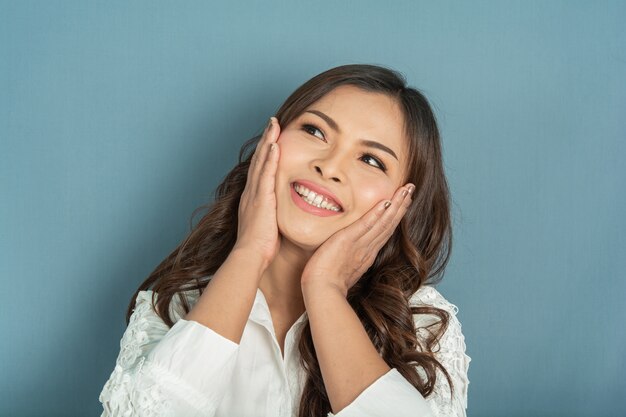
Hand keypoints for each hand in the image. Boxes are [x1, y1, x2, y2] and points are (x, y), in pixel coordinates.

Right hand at [232, 117, 281, 265]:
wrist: (250, 256)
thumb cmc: (260, 248)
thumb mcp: (267, 227)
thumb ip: (273, 217)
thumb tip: (280, 217)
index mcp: (253, 199)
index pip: (260, 170)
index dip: (265, 153)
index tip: (272, 139)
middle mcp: (251, 192)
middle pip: (259, 160)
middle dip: (266, 140)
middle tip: (272, 123)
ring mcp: (255, 194)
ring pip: (261, 162)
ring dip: (268, 141)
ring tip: (274, 125)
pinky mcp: (261, 198)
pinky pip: (266, 174)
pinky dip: (270, 158)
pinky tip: (275, 144)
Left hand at [301, 183, 414, 296]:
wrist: (321, 291)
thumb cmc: (326, 283)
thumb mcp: (342, 269)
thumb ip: (348, 259)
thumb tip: (346, 254)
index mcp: (366, 254)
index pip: (384, 231)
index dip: (395, 216)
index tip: (403, 203)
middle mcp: (368, 248)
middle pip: (389, 224)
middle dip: (401, 206)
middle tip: (411, 189)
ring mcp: (360, 245)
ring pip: (383, 222)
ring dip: (396, 205)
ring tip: (406, 190)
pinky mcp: (348, 240)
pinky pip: (366, 225)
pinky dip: (377, 214)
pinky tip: (386, 202)